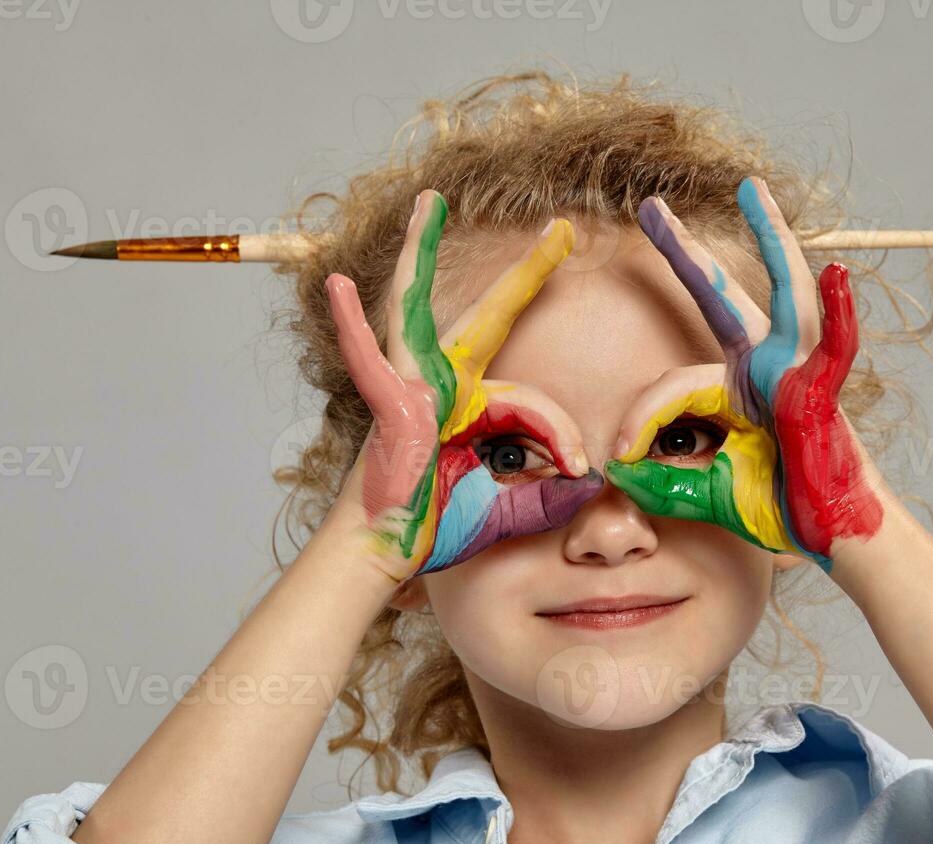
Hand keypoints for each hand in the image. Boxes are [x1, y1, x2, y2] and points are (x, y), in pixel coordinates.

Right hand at [327, 190, 602, 583]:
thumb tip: (592, 482)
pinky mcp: (390, 405)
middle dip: (527, 272)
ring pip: (419, 309)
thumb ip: (550, 496)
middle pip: (490, 315)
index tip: (580, 469)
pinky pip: (371, 361)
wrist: (389, 553)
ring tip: (430, 202)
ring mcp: (413, 388)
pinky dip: (351, 324)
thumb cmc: (440, 528)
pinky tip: (340, 282)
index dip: (561, 435)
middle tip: (563, 227)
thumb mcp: (512, 508)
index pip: (534, 402)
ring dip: (422, 253)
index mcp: (474, 404)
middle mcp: (444, 384)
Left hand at [603, 177, 884, 572]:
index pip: (672, 384)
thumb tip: (615, 474)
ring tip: (753, 190)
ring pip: (783, 294)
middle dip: (683, 251)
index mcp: (735, 385)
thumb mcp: (703, 491)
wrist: (827, 531)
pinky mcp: (822, 392)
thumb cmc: (776, 505)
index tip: (619, 457)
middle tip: (651, 207)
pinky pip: (835, 348)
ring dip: (771, 238)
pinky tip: (836, 274)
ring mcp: (797, 370)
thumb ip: (661, 482)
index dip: (640, 419)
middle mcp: (764, 365)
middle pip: (719, 296)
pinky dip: (840, 313)